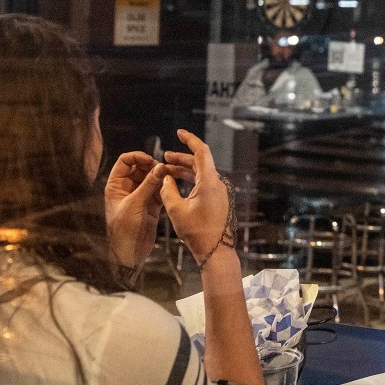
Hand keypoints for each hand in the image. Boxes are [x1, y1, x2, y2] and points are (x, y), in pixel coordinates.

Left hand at [104, 151, 169, 267]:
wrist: (130, 253)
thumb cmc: (123, 231)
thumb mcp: (134, 204)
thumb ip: (148, 184)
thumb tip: (160, 167)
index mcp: (116, 186)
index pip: (125, 162)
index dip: (137, 157)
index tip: (151, 160)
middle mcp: (127, 189)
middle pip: (140, 168)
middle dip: (152, 167)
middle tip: (163, 169)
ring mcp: (140, 196)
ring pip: (151, 178)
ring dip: (160, 176)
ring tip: (170, 176)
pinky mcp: (151, 205)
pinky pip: (159, 190)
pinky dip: (165, 187)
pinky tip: (171, 186)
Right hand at [160, 129, 231, 262]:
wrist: (216, 251)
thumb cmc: (197, 232)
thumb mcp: (176, 209)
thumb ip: (167, 190)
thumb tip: (165, 178)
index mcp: (209, 181)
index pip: (201, 151)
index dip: (190, 139)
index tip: (179, 132)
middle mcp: (217, 183)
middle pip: (199, 162)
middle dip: (181, 157)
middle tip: (165, 158)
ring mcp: (219, 191)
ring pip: (201, 173)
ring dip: (184, 170)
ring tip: (167, 170)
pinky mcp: (218, 200)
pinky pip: (204, 183)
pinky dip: (191, 180)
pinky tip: (177, 184)